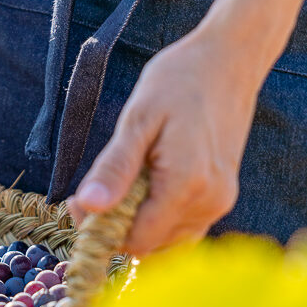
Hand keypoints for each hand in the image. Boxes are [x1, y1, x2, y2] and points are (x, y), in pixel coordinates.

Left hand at [68, 30, 260, 255]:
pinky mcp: (221, 197)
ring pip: (163, 242)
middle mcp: (209, 203)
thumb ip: (115, 167)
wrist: (229, 60)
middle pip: (147, 246)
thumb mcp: (137, 119)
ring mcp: (219, 203)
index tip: (77, 200)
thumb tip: (89, 206)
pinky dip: (155, 219)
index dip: (99, 229)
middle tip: (93, 189)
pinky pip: (180, 229)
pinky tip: (143, 187)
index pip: (134, 240)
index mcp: (186, 185)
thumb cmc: (179, 81)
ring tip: (121, 183)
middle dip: (113, 228)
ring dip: (133, 224)